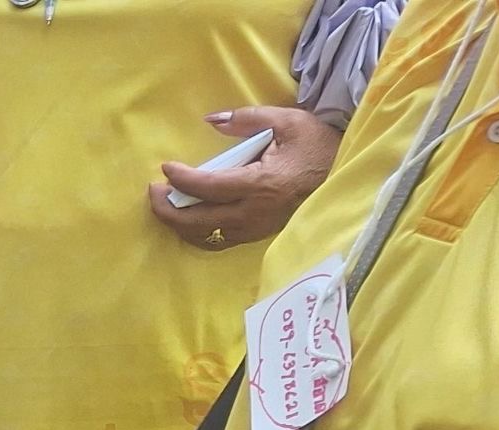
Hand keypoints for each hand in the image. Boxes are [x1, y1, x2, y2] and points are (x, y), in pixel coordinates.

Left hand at [149, 106, 342, 250]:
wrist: (344, 171)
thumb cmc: (317, 144)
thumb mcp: (287, 121)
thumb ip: (246, 120)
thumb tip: (210, 120)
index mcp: (263, 184)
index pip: (209, 188)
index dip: (182, 180)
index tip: (165, 168)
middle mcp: (256, 213)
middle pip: (198, 221)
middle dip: (168, 208)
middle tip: (153, 190)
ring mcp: (256, 228)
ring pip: (205, 236)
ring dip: (179, 223)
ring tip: (164, 203)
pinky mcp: (257, 235)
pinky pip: (219, 241)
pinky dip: (197, 232)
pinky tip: (186, 218)